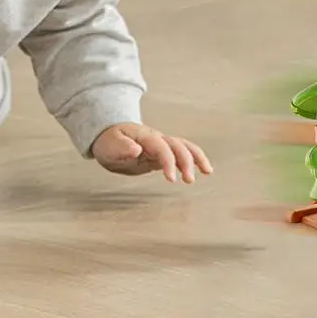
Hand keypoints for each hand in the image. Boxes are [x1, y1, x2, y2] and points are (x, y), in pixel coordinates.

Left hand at [92, 122, 212, 183]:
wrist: (109, 137)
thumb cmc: (109, 141)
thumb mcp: (110, 145)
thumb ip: (122, 147)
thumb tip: (136, 149)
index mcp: (145, 136)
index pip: (162, 147)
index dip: (168, 162)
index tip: (171, 180)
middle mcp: (157, 138)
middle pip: (178, 145)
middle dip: (186, 161)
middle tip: (189, 181)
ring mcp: (161, 145)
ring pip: (184, 147)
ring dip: (196, 158)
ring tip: (207, 171)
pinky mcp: (163, 154)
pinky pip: (182, 154)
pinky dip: (194, 160)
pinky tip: (203, 170)